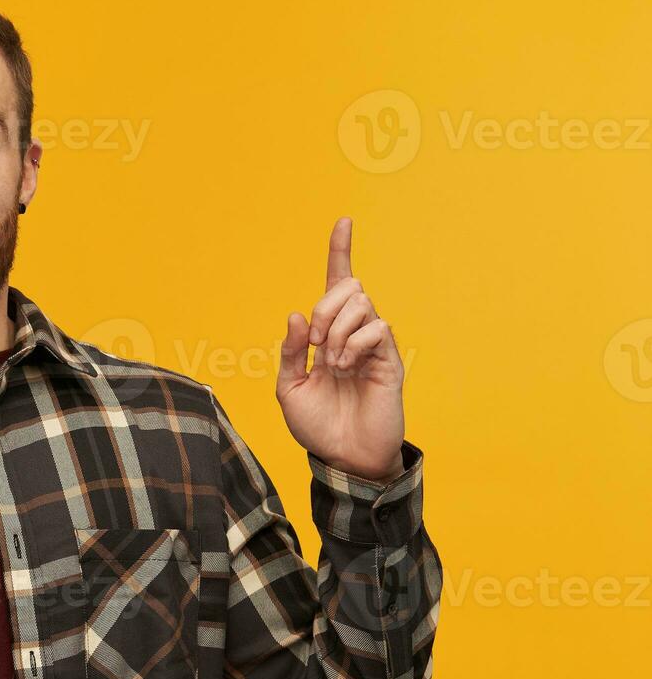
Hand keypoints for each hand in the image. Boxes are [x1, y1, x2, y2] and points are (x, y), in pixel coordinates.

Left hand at [276, 217, 405, 482]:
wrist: (342, 458)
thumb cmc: (317, 425)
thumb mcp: (289, 387)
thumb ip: (290, 351)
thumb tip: (298, 314)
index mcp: (327, 335)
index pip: (335, 285)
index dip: (340, 252)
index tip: (343, 221)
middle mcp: (351, 333)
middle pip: (346, 287)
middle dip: (325, 308)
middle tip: (316, 345)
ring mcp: (372, 345)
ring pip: (361, 303)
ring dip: (338, 330)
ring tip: (333, 364)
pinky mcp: (389, 359)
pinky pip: (377, 328)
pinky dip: (355, 343)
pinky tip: (348, 368)